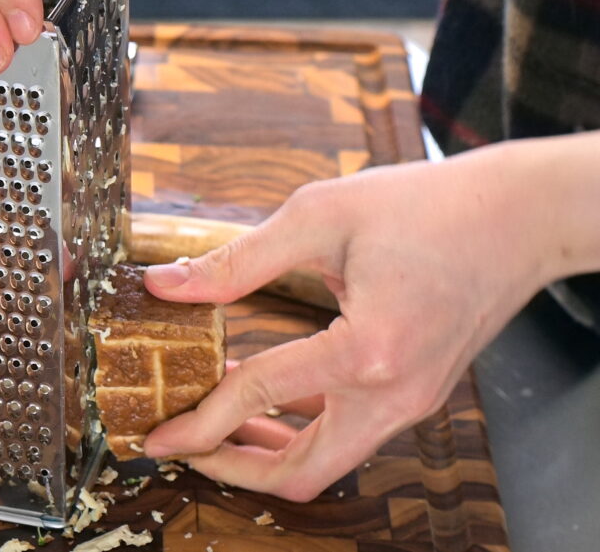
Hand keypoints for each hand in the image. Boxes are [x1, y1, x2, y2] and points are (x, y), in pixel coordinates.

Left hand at [140, 140, 570, 500]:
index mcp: (367, 349)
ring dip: (268, 453)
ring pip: (330, 460)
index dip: (197, 420)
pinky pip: (351, 431)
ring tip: (216, 425)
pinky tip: (268, 397)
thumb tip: (166, 285)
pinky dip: (303, 427)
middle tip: (184, 446)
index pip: (259, 396)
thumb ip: (238, 259)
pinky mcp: (419, 392)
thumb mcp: (320, 217)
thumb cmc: (427, 205)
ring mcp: (413, 400)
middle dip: (232, 468)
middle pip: (303, 472)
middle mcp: (395, 392)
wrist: (521, 215)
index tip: (154, 437)